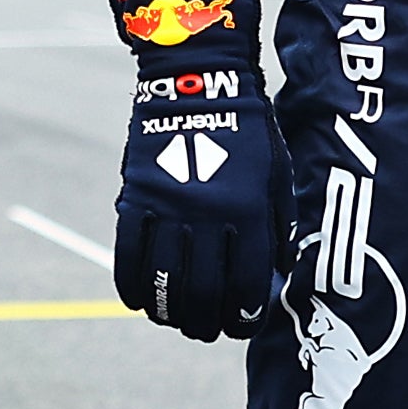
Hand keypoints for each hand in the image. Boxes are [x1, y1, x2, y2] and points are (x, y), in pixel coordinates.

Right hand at [101, 0, 280, 338]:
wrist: (197, 78)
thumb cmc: (248, 131)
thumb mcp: (278, 176)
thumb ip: (279, 228)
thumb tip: (275, 279)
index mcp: (250, 211)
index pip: (249, 285)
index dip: (246, 318)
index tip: (243, 325)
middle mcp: (209, 215)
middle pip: (204, 293)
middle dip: (207, 324)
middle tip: (208, 330)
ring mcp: (168, 208)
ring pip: (164, 283)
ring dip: (170, 314)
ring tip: (177, 321)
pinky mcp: (135, 198)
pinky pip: (128, 257)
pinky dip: (132, 287)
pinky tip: (140, 302)